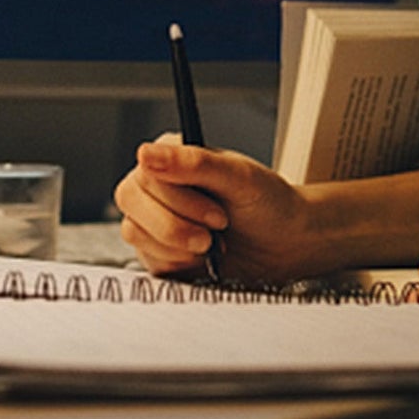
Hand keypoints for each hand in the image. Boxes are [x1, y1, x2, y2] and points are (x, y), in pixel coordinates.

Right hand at [114, 136, 311, 281]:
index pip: (146, 174)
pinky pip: (147, 260)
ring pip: (135, 233)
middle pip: (132, 204)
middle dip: (176, 227)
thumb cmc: (268, 203)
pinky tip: (203, 258)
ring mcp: (153, 218)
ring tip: (212, 243)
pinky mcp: (157, 250)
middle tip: (214, 234)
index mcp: (173, 157)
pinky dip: (178, 264)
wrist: (286, 243)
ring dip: (179, 247)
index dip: (179, 201)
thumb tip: (146, 154)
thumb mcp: (239, 177)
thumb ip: (193, 163)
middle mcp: (157, 185)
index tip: (217, 216)